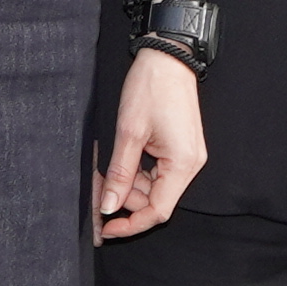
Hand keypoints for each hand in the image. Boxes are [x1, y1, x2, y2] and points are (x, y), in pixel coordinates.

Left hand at [95, 50, 204, 237]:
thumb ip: (120, 174)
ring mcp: (186, 156)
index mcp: (182, 165)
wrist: (168, 57)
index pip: (158, 211)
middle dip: (124, 199)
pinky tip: (119, 161)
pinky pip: (157, 171)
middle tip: (97, 188)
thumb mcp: (128, 133)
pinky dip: (136, 171)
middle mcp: (190, 165)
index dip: (131, 224)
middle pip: (155, 200)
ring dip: (127, 184)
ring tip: (104, 170)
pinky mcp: (179, 148)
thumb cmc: (150, 89)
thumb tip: (110, 207)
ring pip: (153, 186)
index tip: (107, 228)